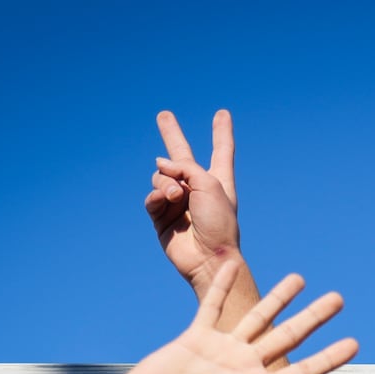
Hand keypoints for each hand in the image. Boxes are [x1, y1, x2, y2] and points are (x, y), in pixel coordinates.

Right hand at [103, 262, 356, 373]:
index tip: (355, 343)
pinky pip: (212, 305)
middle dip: (314, 317)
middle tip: (339, 298)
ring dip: (279, 297)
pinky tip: (235, 264)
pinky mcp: (194, 338)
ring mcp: (221, 351)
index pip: (303, 371)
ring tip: (301, 278)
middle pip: (288, 337)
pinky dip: (222, 284)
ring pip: (257, 316)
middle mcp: (244, 368)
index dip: (329, 357)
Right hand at [145, 109, 243, 295]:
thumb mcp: (210, 184)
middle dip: (172, 135)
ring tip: (177, 196)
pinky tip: (165, 201)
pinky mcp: (161, 217)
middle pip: (181, 156)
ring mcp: (177, 202)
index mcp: (217, 180)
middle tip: (163, 115)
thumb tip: (158, 163)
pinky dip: (156, 196)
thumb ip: (185, 166)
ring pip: (161, 177)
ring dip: (167, 183)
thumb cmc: (218, 222)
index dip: (221, 132)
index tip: (222, 114)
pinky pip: (152, 197)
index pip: (221, 150)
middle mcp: (197, 188)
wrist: (208, 257)